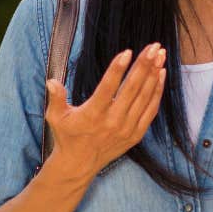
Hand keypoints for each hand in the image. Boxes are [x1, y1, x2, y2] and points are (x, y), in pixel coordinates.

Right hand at [44, 45, 165, 177]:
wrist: (79, 164)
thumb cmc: (67, 136)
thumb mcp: (56, 117)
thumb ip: (56, 98)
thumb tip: (51, 81)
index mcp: (92, 115)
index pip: (108, 88)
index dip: (118, 69)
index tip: (127, 52)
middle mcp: (112, 121)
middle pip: (132, 89)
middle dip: (144, 65)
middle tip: (154, 46)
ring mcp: (127, 128)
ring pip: (145, 97)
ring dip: (153, 74)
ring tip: (160, 54)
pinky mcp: (136, 134)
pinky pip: (151, 110)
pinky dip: (157, 92)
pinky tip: (161, 75)